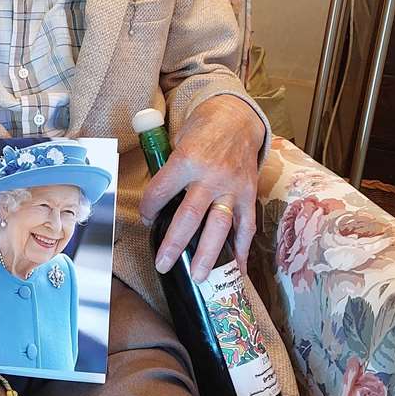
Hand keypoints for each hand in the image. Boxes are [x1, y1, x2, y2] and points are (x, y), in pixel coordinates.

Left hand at [138, 95, 265, 282]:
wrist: (237, 118)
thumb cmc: (202, 130)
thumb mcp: (178, 142)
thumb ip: (170, 172)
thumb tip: (156, 205)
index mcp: (187, 160)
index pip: (160, 192)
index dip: (148, 209)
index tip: (145, 219)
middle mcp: (211, 176)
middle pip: (189, 216)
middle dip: (174, 244)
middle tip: (163, 266)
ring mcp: (232, 187)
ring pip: (219, 226)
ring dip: (208, 254)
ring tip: (199, 277)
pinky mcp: (249, 194)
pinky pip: (247, 226)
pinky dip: (242, 249)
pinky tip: (238, 270)